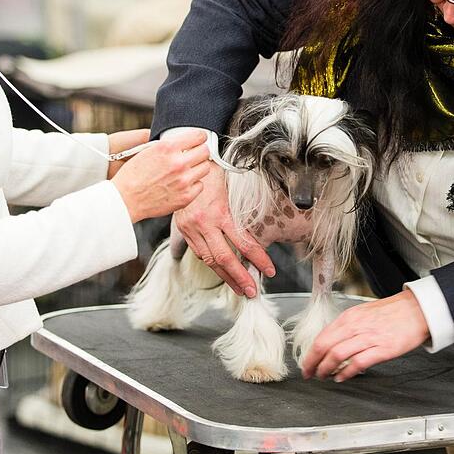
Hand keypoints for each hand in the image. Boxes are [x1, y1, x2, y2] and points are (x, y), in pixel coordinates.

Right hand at [111, 129, 209, 221]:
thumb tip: (183, 142)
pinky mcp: (186, 196)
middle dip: (200, 151)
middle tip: (195, 154)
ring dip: (198, 167)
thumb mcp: (147, 151)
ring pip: (205, 168)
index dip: (200, 137)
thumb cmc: (132, 176)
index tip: (200, 139)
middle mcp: (178, 163)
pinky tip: (183, 183)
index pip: (198, 136)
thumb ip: (168, 146)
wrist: (125, 199)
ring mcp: (184, 181)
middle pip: (205, 151)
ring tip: (188, 169)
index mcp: (168, 148)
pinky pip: (200, 185)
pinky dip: (193, 184)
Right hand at [172, 163, 275, 297]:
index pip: (243, 243)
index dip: (258, 259)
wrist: (185, 161)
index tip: (270, 270)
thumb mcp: (231, 185)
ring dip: (225, 276)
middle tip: (252, 292)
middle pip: (224, 258)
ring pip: (209, 259)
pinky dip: (212, 263)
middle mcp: (204, 223)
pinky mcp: (183, 229)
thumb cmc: (212, 170)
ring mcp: (191, 228)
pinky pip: (199, 252)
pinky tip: (221, 270)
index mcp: (219, 211)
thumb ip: (242, 209)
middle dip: (239, 278)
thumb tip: (258, 229)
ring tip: (239, 288)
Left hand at [301, 291, 429, 381]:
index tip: (307, 364)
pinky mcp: (382, 349)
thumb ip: (347, 326)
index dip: (310, 354)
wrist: (416, 310)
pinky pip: (358, 363)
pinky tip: (342, 377)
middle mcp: (355, 326)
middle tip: (309, 374)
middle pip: (324, 347)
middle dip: (313, 363)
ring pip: (337, 355)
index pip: (321, 337)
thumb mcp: (363, 313)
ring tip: (323, 376)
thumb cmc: (391, 312)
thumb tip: (332, 342)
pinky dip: (347, 373)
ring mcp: (368, 338)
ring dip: (326, 369)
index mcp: (349, 317)